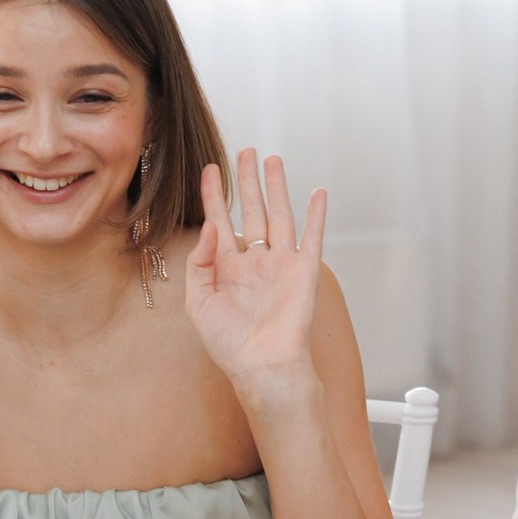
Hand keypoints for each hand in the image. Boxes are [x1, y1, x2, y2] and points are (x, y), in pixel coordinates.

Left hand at [186, 149, 327, 392]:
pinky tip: (318, 192)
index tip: (209, 170)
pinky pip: (311, 237)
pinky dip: (316, 214)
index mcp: (227, 268)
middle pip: (251, 210)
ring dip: (277, 187)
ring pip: (279, 215)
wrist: (262, 366)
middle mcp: (254, 261)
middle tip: (246, 152)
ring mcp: (280, 265)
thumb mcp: (199, 302)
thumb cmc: (228, 343)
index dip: (213, 195)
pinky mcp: (303, 272)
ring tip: (273, 159)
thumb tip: (211, 227)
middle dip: (247, 181)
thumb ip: (200, 263)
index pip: (219, 221)